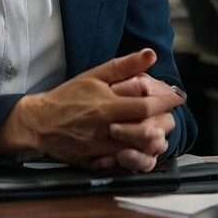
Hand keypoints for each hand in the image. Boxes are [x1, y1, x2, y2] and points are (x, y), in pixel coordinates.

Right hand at [0, 49, 184, 165]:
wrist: (40, 122)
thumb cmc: (68, 96)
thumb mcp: (94, 75)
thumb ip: (124, 66)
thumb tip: (150, 54)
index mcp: (107, 104)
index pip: (145, 105)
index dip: (165, 101)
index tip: (178, 97)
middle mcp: (107, 127)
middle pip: (145, 130)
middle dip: (164, 124)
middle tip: (174, 117)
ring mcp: (102, 146)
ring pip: (137, 149)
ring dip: (154, 143)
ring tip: (163, 133)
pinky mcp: (97, 160)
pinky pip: (123, 163)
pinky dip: (138, 157)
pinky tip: (145, 151)